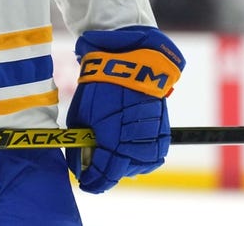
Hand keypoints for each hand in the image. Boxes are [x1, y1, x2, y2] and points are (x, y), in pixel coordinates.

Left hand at [65, 26, 183, 193]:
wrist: (132, 62)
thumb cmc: (101, 86)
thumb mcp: (82, 115)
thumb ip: (81, 143)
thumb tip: (80, 163)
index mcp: (113, 143)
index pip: (102, 176)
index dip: (91, 181)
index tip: (84, 182)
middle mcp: (135, 146)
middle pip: (119, 173)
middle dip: (105, 171)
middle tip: (93, 163)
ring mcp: (152, 141)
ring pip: (137, 167)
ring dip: (123, 164)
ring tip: (111, 152)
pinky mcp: (163, 134)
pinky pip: (152, 157)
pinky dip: (139, 156)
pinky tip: (128, 148)